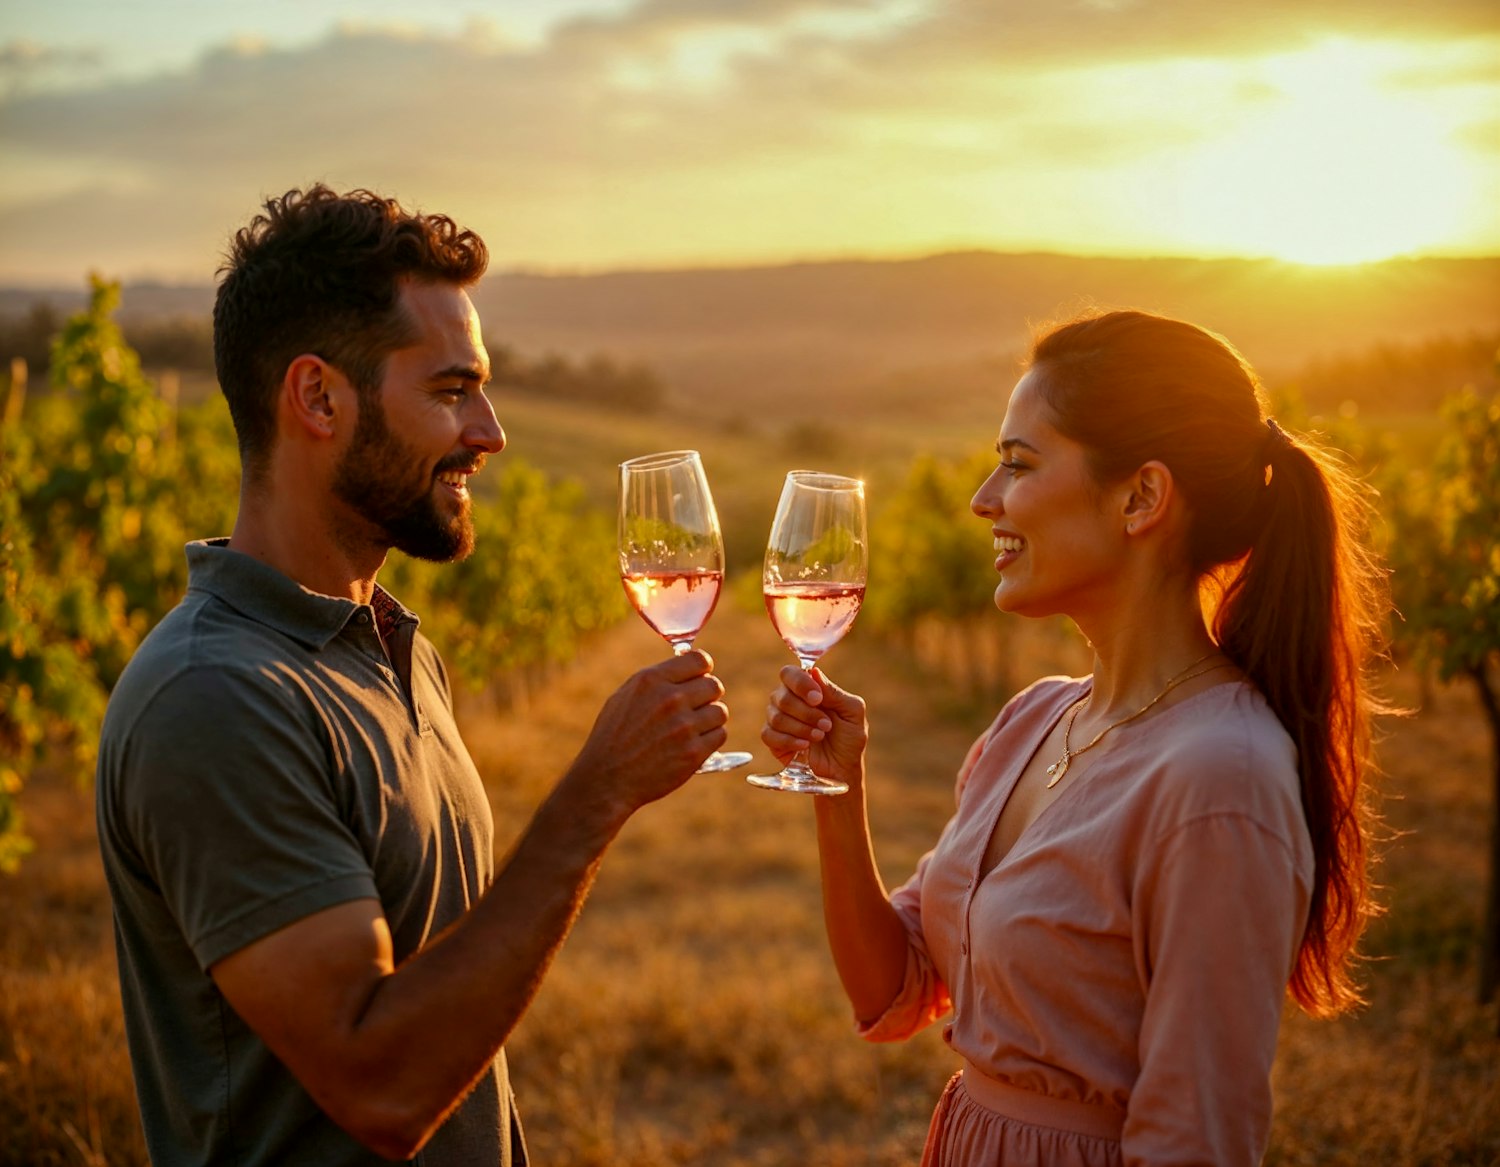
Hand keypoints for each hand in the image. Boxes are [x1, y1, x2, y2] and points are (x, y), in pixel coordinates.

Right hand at [566, 649, 728, 818]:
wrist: (606, 779)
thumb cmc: (613, 738)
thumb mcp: (625, 697)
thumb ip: (656, 680)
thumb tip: (686, 667)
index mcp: (651, 680)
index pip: (700, 660)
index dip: (703, 670)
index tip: (699, 679)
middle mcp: (670, 699)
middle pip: (714, 686)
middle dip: (707, 697)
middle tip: (694, 709)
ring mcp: (684, 726)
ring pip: (720, 712)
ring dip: (709, 720)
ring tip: (691, 729)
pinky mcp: (694, 752)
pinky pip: (720, 735)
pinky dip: (710, 740)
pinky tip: (692, 744)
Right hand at [761, 665, 867, 788]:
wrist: (843, 769)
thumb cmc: (849, 737)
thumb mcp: (852, 712)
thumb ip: (834, 692)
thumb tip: (814, 672)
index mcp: (807, 688)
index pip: (789, 673)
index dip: (801, 684)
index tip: (818, 699)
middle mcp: (788, 700)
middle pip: (781, 696)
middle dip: (806, 713)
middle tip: (826, 725)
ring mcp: (778, 719)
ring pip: (776, 717)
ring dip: (801, 728)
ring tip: (819, 736)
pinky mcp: (772, 739)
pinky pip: (769, 734)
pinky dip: (789, 741)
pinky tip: (804, 746)